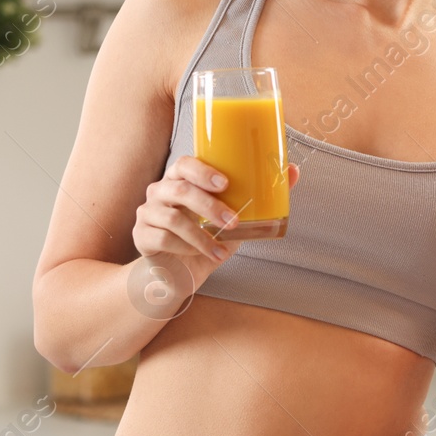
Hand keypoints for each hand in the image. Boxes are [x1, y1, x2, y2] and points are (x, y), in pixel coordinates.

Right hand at [132, 155, 301, 289]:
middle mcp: (160, 191)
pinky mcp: (141, 237)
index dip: (203, 171)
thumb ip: (261, 195)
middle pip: (179, 189)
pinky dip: (187, 249)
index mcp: (181, 179)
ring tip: (222, 250)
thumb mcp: (237, 217)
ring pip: (172, 218)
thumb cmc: (208, 237)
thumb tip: (293, 171)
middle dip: (209, 206)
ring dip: (202, 236)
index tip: (226, 183)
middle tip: (233, 221)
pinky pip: (162, 239)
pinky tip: (203, 256)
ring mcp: (147, 213)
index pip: (185, 164)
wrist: (180, 272)